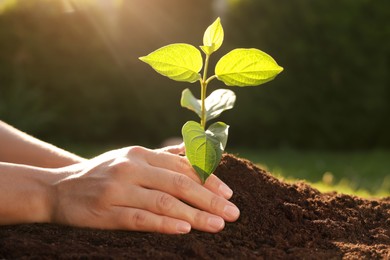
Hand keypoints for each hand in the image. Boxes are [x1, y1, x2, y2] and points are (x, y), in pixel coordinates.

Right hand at [50, 145, 239, 233]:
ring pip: (165, 202)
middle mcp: (132, 168)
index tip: (229, 194)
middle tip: (233, 213)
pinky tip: (185, 229)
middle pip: (179, 183)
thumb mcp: (131, 158)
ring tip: (218, 224)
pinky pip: (142, 218)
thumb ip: (163, 156)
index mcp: (141, 154)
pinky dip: (165, 224)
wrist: (59, 188)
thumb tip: (195, 150)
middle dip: (210, 199)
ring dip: (195, 214)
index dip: (209, 180)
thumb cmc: (104, 174)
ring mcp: (119, 189)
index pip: (183, 166)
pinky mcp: (107, 212)